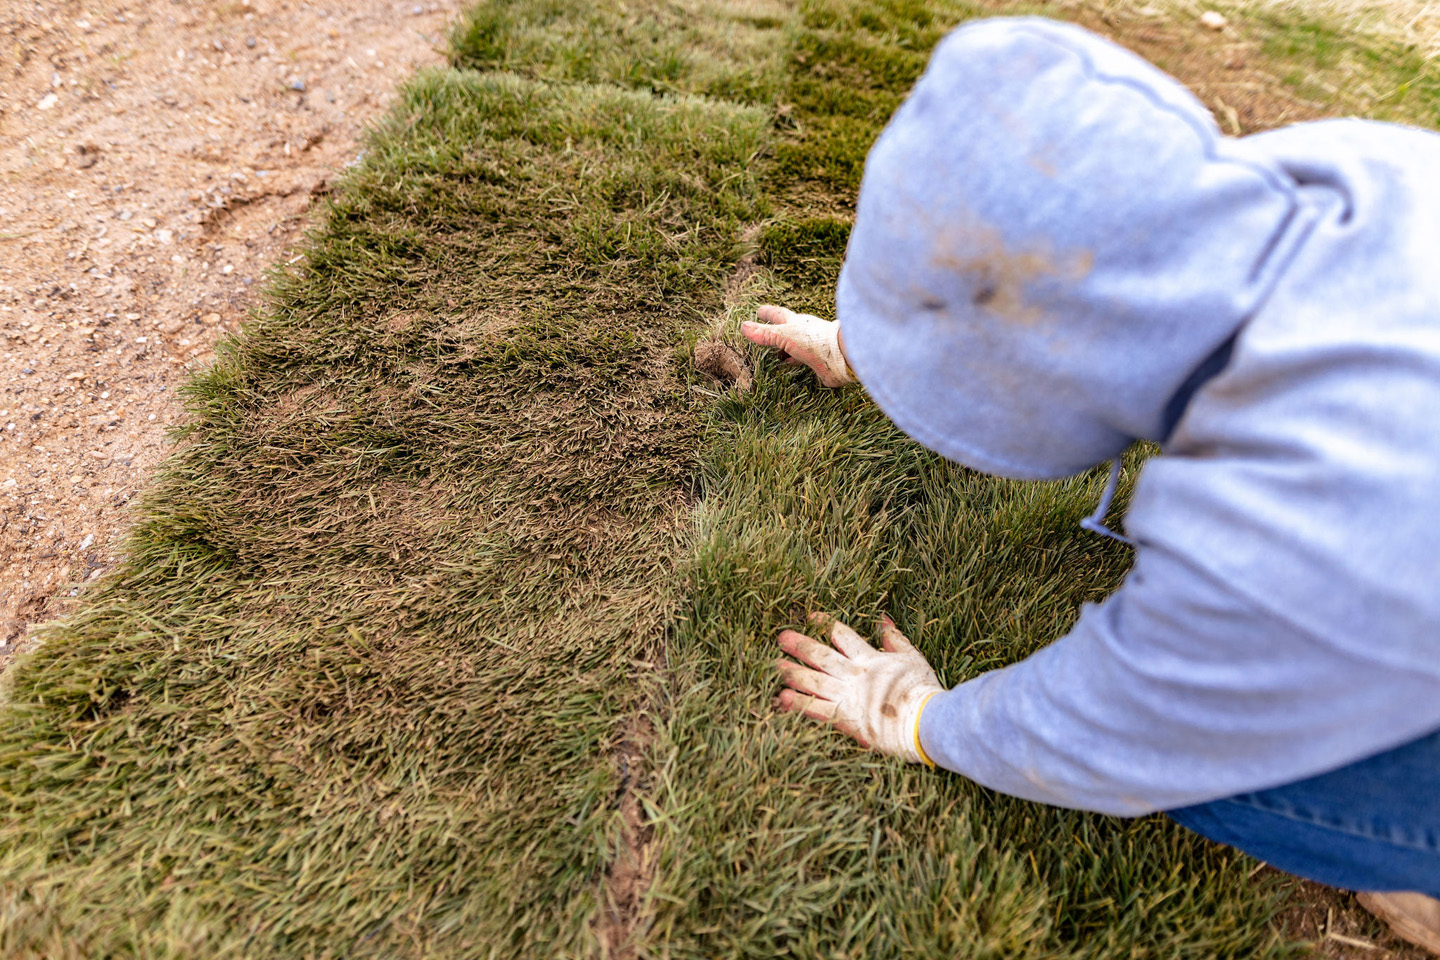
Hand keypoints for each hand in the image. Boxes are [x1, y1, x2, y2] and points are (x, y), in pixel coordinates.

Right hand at [740, 304, 854, 387]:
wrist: (841, 356)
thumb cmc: (814, 340)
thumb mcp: (785, 335)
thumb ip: (765, 333)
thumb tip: (743, 327)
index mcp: (796, 323)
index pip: (778, 315)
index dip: (768, 313)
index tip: (759, 311)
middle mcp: (804, 333)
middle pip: (787, 329)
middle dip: (776, 330)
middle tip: (766, 330)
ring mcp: (812, 347)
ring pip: (794, 346)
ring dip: (785, 349)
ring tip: (776, 353)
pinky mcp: (818, 362)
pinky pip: (802, 361)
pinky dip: (794, 363)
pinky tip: (790, 367)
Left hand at [775, 613, 943, 765]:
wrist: (927, 720)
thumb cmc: (923, 690)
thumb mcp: (913, 658)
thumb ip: (895, 639)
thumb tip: (882, 618)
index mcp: (870, 659)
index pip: (843, 636)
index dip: (826, 625)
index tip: (811, 617)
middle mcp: (854, 674)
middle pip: (821, 656)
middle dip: (800, 645)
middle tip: (780, 637)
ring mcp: (848, 696)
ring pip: (813, 680)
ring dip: (792, 672)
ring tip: (774, 665)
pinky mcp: (846, 719)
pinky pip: (817, 709)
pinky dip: (799, 703)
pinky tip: (782, 698)